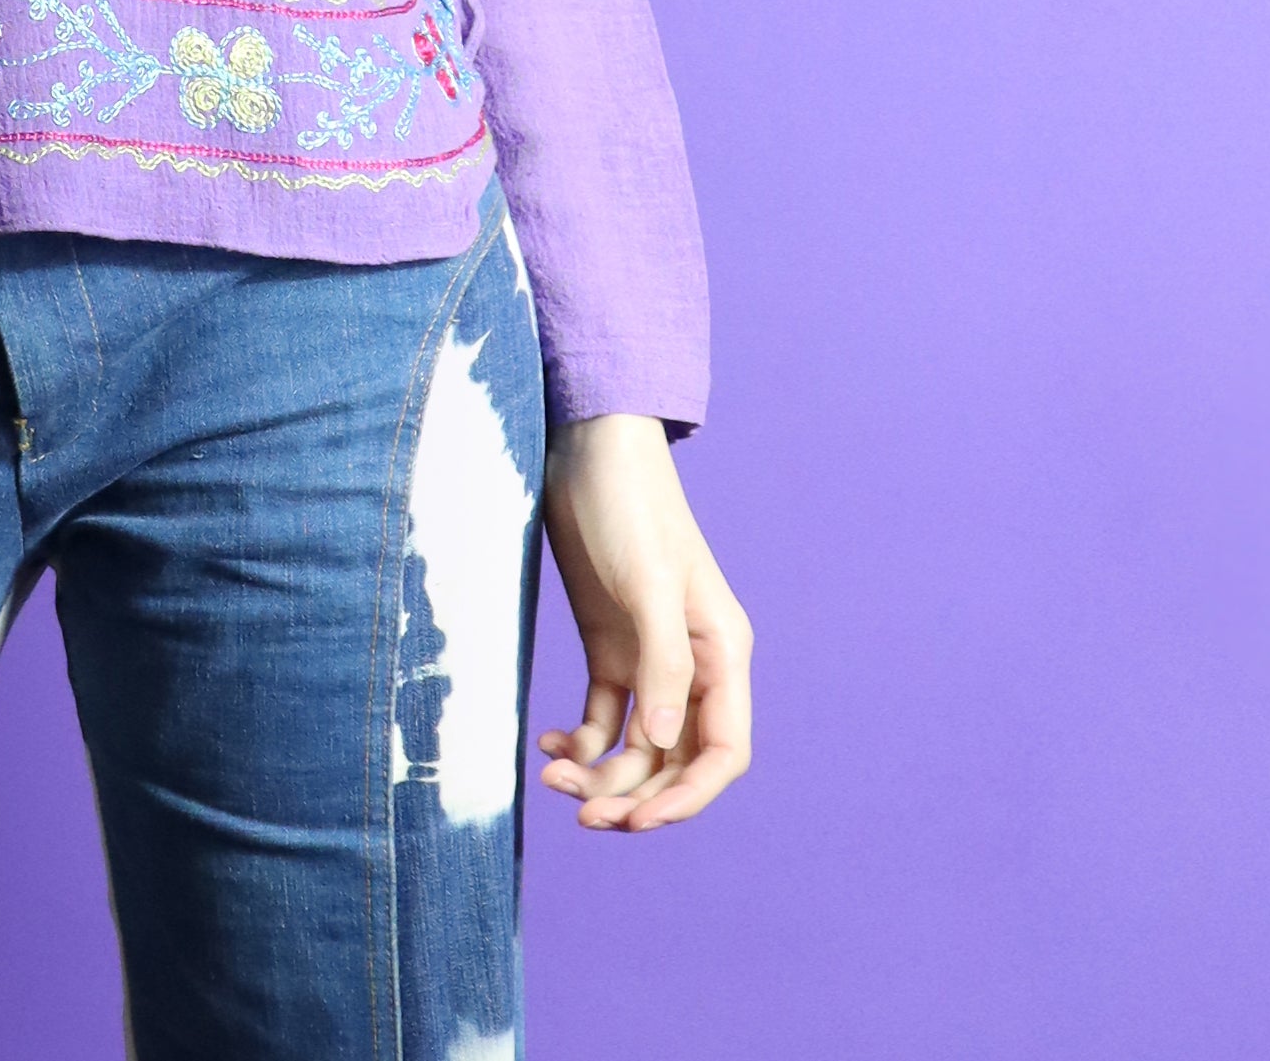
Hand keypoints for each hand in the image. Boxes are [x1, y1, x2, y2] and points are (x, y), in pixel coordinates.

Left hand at [536, 414, 753, 832]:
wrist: (587, 449)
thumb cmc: (630, 506)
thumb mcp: (649, 583)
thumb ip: (663, 664)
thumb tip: (662, 746)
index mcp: (722, 655)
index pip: (722, 752)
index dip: (686, 796)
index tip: (637, 820)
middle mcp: (693, 666)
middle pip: (675, 760)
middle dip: (634, 795)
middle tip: (580, 815)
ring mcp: (649, 658)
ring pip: (636, 746)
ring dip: (601, 774)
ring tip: (552, 781)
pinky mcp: (609, 645)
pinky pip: (602, 717)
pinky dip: (579, 742)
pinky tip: (546, 746)